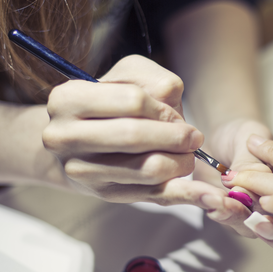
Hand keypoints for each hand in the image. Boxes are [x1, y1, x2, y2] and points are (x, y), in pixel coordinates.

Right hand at [42, 55, 234, 210]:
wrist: (79, 142)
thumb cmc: (109, 102)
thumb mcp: (128, 76)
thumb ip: (155, 81)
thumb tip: (175, 111)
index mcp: (67, 99)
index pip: (132, 101)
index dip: (163, 109)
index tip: (176, 115)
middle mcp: (64, 137)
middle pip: (136, 137)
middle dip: (176, 137)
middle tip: (194, 138)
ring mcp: (82, 170)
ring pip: (148, 169)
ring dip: (181, 162)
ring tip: (187, 155)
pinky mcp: (104, 194)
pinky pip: (153, 195)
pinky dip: (185, 194)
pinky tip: (207, 195)